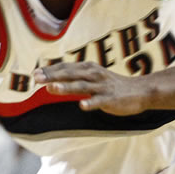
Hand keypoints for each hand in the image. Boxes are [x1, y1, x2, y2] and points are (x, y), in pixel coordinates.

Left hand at [36, 62, 152, 114]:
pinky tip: (81, 106)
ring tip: (52, 88)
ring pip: (82, 86)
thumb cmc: (110, 85)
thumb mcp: (91, 77)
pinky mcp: (111, 99)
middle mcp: (93, 74)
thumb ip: (72, 78)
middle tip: (37, 78)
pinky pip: (99, 101)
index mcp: (87, 69)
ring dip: (67, 87)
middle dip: (53, 76)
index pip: (65, 67)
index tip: (34, 74)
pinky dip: (90, 103)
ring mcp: (102, 87)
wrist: (140, 91)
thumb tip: (49, 81)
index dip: (50, 70)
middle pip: (70, 74)